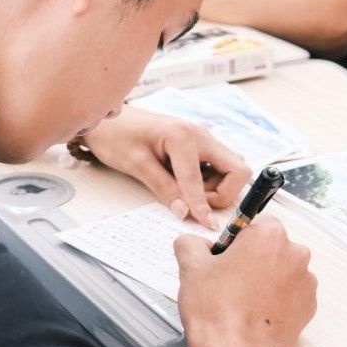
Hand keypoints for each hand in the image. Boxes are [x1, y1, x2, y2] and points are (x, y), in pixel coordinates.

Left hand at [83, 106, 250, 228]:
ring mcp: (203, 139)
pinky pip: (219, 167)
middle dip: (223, 193)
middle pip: (237, 170)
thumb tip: (185, 213)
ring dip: (216, 187)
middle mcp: (200, 135)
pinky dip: (210, 181)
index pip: (200, 180)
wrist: (108, 119)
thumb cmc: (117, 136)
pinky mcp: (200, 146)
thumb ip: (163, 188)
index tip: (208, 226)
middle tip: (195, 202)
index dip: (203, 206)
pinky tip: (186, 183)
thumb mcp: (136, 164)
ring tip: (184, 190)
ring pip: (231, 170)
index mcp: (182, 136)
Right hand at [175, 216, 316, 346]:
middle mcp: (296, 254)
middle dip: (252, 260)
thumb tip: (193, 243)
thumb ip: (190, 243)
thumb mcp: (190, 267)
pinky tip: (254, 315)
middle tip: (228, 282)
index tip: (223, 259)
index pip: (253, 225)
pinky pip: (290, 295)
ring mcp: (306, 283)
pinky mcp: (309, 309)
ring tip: (241, 303)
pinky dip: (275, 301)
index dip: (235, 242)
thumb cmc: (217, 310)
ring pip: (281, 272)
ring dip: (265, 280)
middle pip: (270, 248)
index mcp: (270, 235)